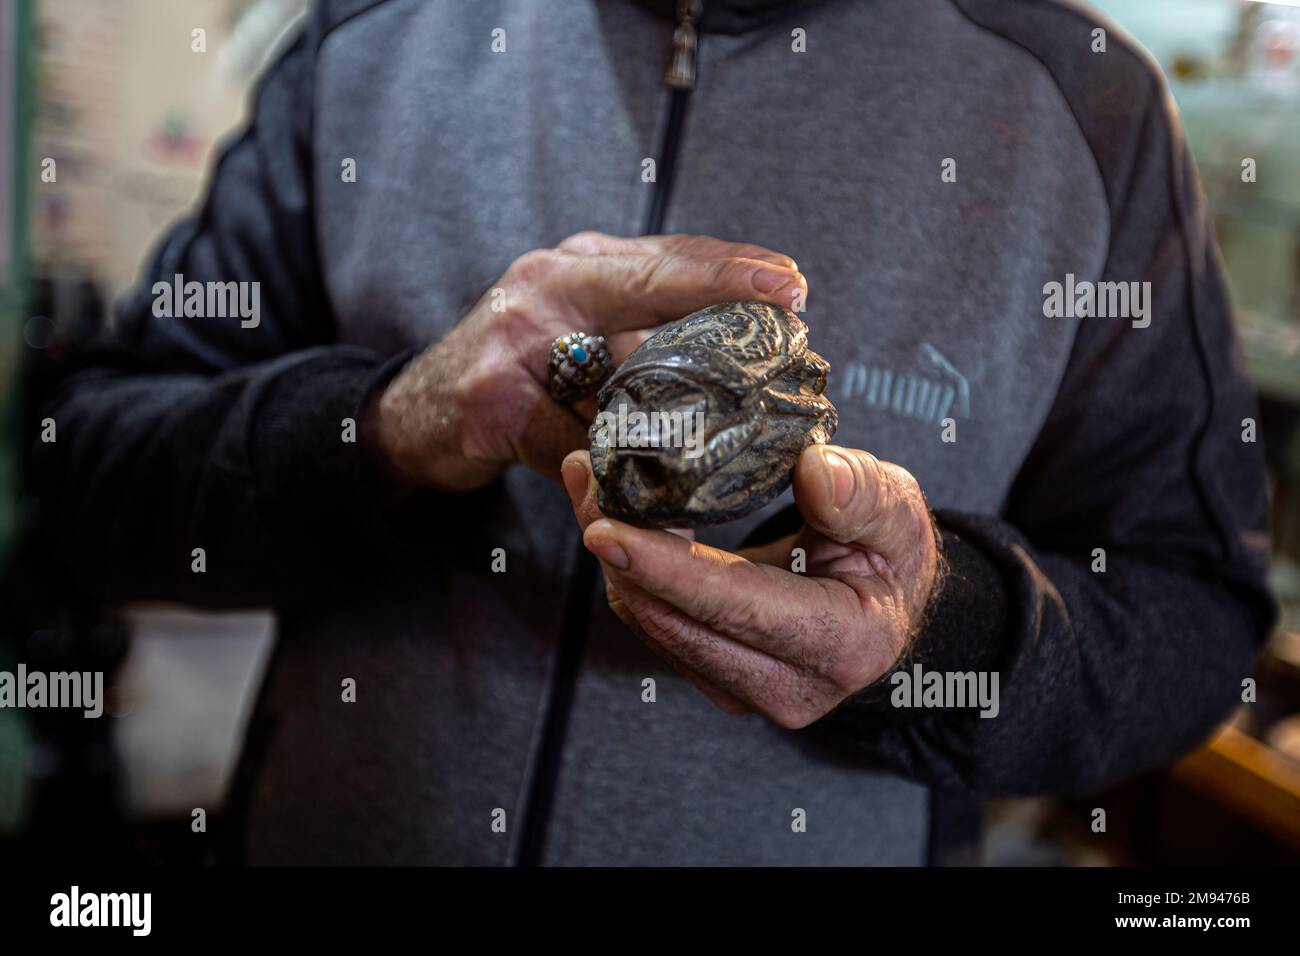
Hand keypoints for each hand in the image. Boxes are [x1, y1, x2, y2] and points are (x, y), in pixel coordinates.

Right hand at [368, 232, 805, 491]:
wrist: (417, 415)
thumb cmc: (515, 372)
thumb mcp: (576, 333)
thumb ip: (641, 337)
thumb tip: (746, 368)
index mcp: (578, 268)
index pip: (666, 256)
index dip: (730, 266)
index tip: (792, 279)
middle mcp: (546, 285)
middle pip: (648, 283)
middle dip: (721, 287)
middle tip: (789, 299)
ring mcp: (513, 340)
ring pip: (614, 369)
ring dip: (682, 398)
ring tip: (752, 411)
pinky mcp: (490, 403)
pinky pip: (568, 440)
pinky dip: (613, 466)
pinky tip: (658, 485)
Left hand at [561, 444, 939, 726]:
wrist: (883, 602)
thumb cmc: (890, 554)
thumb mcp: (899, 513)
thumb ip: (864, 494)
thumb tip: (816, 472)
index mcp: (842, 645)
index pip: (736, 606)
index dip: (666, 568)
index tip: (603, 528)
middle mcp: (786, 686)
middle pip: (674, 618)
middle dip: (618, 548)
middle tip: (584, 473)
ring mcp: (744, 690)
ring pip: (651, 622)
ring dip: (614, 555)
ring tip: (589, 480)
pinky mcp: (713, 677)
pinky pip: (653, 622)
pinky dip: (627, 569)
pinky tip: (614, 514)